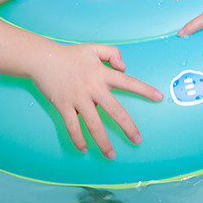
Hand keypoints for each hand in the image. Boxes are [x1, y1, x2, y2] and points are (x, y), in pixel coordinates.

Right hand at [31, 43, 162, 159]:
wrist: (43, 58)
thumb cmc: (70, 54)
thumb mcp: (94, 48)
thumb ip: (113, 53)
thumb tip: (124, 67)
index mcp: (102, 73)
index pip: (128, 82)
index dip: (144, 90)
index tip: (159, 97)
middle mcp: (92, 87)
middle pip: (115, 111)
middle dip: (128, 127)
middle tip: (137, 140)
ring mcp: (77, 98)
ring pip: (93, 125)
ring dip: (103, 142)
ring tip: (111, 155)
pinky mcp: (63, 106)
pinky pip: (72, 127)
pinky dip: (78, 139)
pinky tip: (84, 149)